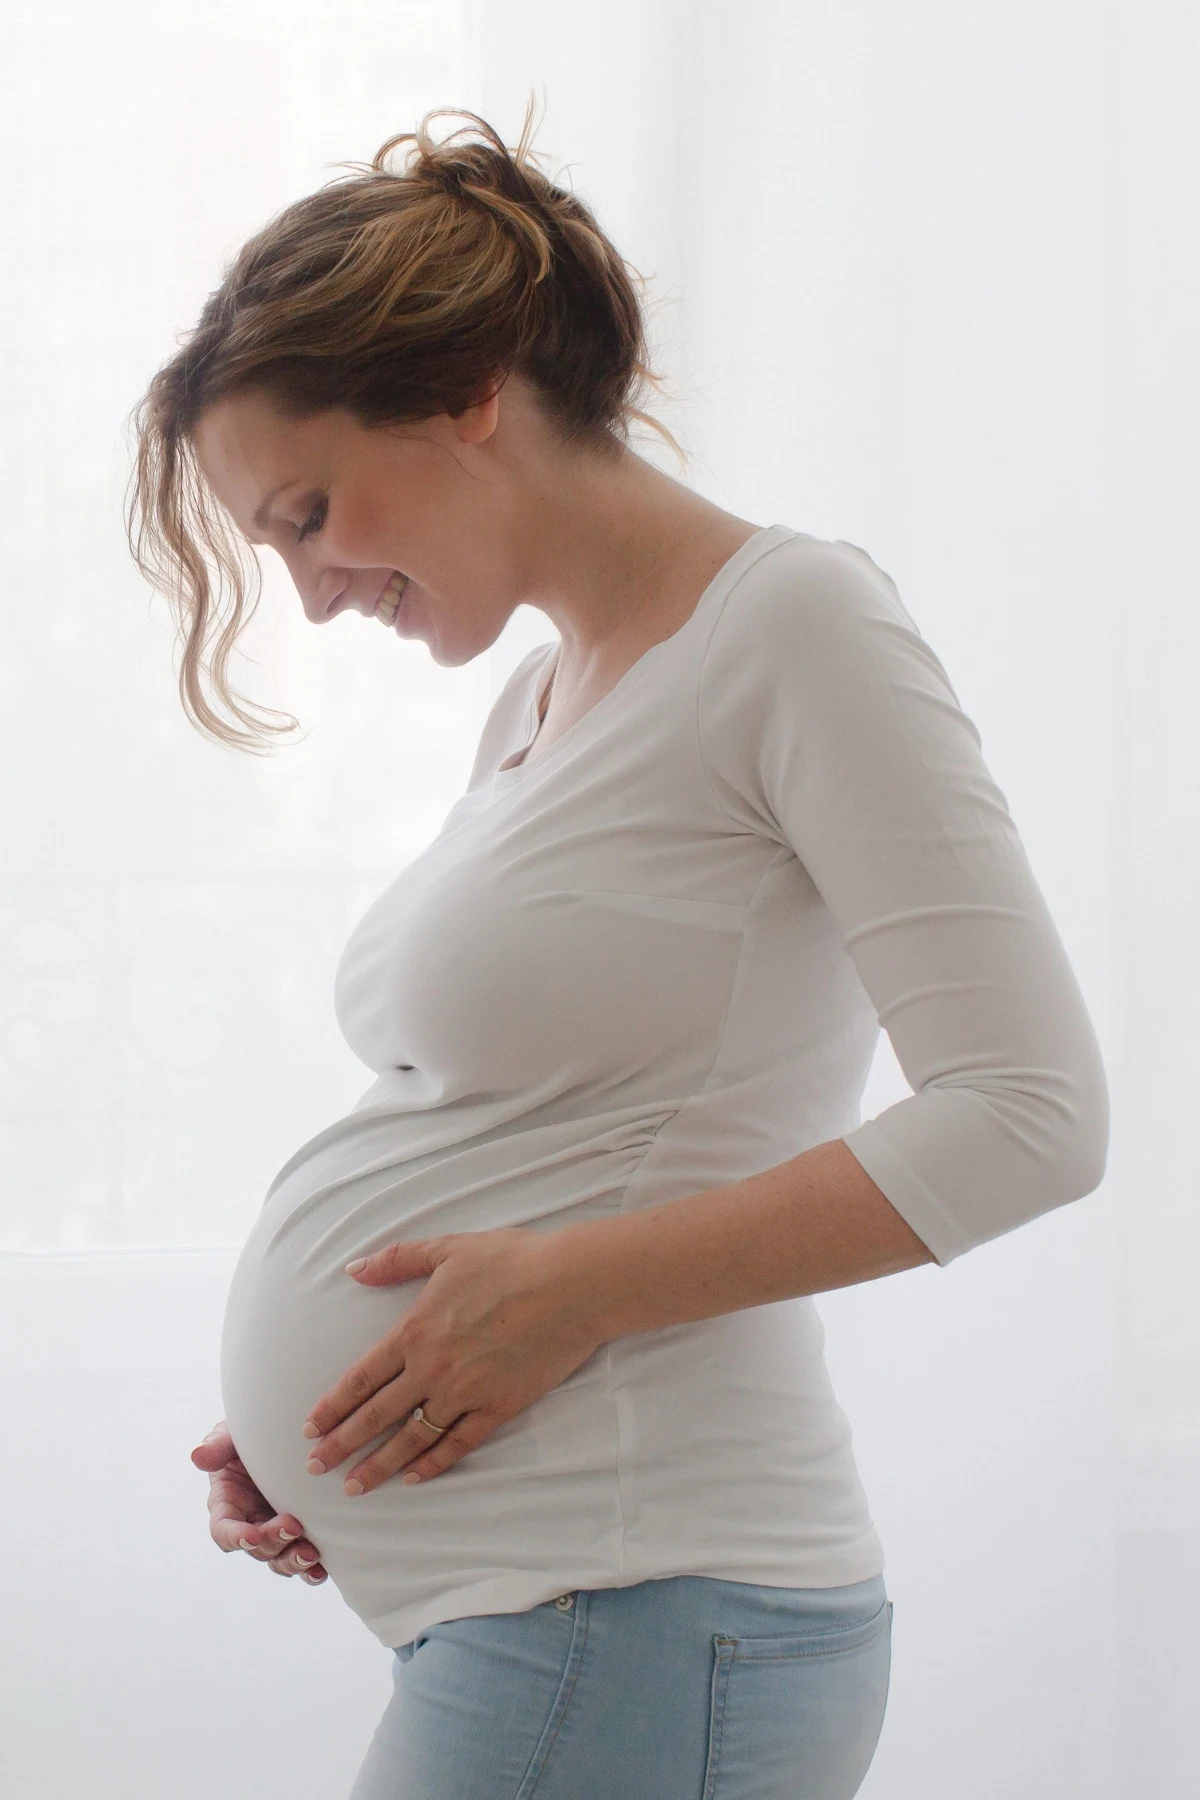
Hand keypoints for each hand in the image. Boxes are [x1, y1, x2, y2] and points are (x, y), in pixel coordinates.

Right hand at [191, 1421, 327, 1583]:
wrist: (287, 1436)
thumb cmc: (254, 1436)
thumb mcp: (234, 1436)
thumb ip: (218, 1445)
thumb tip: (198, 1455)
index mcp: (228, 1504)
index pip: (222, 1530)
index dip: (235, 1536)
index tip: (251, 1535)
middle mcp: (250, 1524)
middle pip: (256, 1548)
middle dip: (273, 1541)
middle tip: (293, 1526)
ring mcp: (275, 1533)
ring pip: (279, 1560)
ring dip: (293, 1560)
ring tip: (311, 1553)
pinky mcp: (300, 1536)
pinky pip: (303, 1562)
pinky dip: (311, 1571)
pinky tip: (323, 1569)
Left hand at [299, 1227, 601, 1494]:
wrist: (569, 1286)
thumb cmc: (510, 1261)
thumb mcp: (447, 1249)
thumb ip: (396, 1260)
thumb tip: (354, 1268)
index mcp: (415, 1332)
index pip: (361, 1379)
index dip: (332, 1407)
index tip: (309, 1430)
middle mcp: (432, 1369)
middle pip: (376, 1416)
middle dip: (342, 1445)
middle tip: (315, 1469)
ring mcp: (465, 1392)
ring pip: (412, 1438)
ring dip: (379, 1465)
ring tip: (355, 1486)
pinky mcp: (498, 1407)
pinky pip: (458, 1443)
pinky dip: (434, 1463)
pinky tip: (415, 1477)